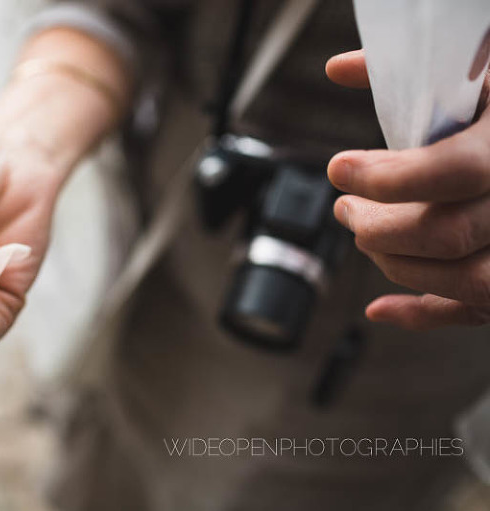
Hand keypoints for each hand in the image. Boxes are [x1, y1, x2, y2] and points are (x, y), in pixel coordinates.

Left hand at [326, 50, 489, 329]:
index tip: (338, 170)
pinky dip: (424, 315)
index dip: (386, 178)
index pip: (454, 171)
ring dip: (397, 266)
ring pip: (467, 280)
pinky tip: (379, 309)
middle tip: (345, 207)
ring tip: (364, 237)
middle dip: (379, 227)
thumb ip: (411, 70)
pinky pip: (479, 310)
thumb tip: (337, 68)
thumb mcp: (478, 73)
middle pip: (449, 234)